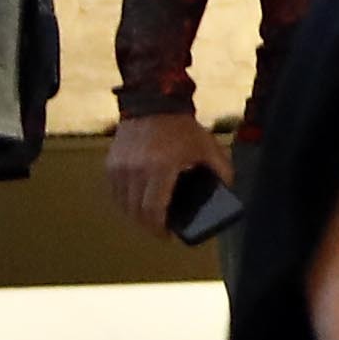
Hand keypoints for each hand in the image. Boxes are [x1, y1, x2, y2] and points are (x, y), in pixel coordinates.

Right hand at [108, 106, 218, 230]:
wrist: (153, 103)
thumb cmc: (183, 128)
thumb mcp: (208, 148)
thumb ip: (222, 170)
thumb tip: (227, 191)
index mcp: (161, 168)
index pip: (153, 211)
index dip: (158, 230)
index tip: (166, 236)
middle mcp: (136, 170)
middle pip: (136, 213)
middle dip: (148, 226)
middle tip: (159, 228)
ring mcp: (120, 168)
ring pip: (123, 205)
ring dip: (135, 215)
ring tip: (149, 216)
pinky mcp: (111, 164)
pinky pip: (115, 193)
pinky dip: (126, 201)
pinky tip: (137, 202)